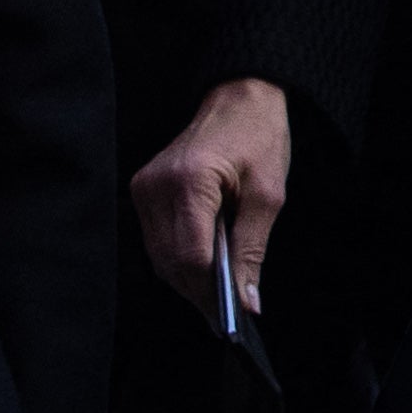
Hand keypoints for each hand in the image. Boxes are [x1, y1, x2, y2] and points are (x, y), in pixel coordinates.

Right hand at [131, 78, 292, 318]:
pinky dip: (179, 258)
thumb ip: (252, 250)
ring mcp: (144, 187)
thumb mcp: (268, 195)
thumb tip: (247, 302)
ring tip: (219, 295)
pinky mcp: (143, 190)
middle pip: (170, 261)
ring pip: (159, 257)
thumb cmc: (259, 137)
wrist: (240, 96)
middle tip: (229, 315)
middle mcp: (156, 185)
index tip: (234, 316)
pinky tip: (204, 267)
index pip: (190, 255)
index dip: (211, 291)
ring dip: (188, 278)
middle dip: (199, 292)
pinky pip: (157, 240)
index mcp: (189, 181)